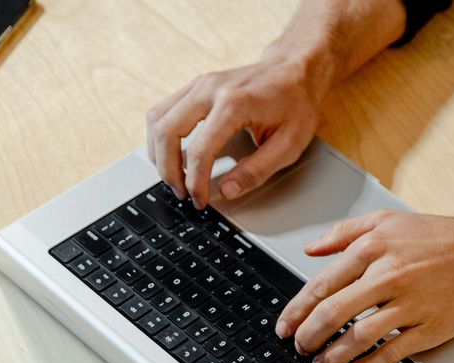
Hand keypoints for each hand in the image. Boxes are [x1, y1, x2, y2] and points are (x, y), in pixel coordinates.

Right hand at [146, 56, 329, 208]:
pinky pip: (163, 110)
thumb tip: (228, 191)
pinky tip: (171, 153)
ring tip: (174, 177)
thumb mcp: (289, 145)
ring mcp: (199, 84)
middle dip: (168, 169)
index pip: (200, 151)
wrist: (296, 71)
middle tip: (181, 192)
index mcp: (234, 104)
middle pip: (166, 132)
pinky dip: (161, 135)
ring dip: (158, 152)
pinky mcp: (196, 85)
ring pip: (157, 119)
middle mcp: (210, 89)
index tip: (200, 200)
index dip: (195, 182)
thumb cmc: (296, 105)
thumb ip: (257, 170)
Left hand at [275, 210, 453, 362]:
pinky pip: (390, 354)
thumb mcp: (386, 221)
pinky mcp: (429, 328)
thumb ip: (344, 232)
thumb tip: (311, 249)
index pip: (321, 286)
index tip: (285, 326)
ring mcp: (409, 305)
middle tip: (300, 348)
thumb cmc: (438, 237)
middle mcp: (388, 276)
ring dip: (332, 358)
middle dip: (308, 337)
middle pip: (333, 314)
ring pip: (358, 337)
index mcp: (372, 250)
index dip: (297, 311)